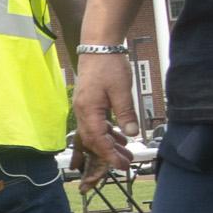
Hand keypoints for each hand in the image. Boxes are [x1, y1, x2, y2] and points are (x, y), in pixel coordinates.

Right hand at [71, 51, 138, 180]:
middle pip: (92, 141)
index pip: (97, 140)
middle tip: (126, 164)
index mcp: (88, 110)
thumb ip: (125, 113)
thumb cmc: (109, 65)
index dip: (109, 155)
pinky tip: (119, 136)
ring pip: (93, 134)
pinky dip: (106, 133)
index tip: (121, 166)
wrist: (98, 46)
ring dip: (108, 145)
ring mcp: (83, 108)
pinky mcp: (88, 104)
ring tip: (125, 153)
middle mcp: (81, 112)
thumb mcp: (121, 90)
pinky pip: (94, 124)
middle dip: (108, 154)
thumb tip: (131, 133)